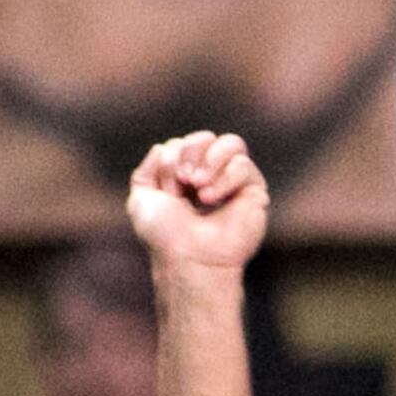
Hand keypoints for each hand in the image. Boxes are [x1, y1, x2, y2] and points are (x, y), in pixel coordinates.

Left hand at [128, 131, 268, 270]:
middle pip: (204, 138)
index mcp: (184, 178)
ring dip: (209, 161)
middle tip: (183, 182)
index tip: (168, 190)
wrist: (187, 258)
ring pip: (230, 143)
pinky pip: (243, 164)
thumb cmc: (165, 235)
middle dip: (189, 154)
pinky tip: (211, 199)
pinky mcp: (254, 191)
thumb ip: (146, 170)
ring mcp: (233, 183)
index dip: (173, 158)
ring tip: (199, 189)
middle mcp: (209, 177)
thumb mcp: (142, 199)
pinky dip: (224, 178)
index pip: (183, 144)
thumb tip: (163, 147)